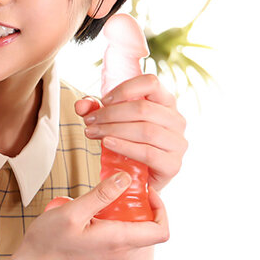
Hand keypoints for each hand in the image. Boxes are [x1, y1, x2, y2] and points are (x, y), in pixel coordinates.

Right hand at [1, 173, 168, 259]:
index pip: (160, 230)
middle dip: (137, 205)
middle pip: (146, 229)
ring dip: (121, 214)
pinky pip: (117, 240)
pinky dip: (111, 224)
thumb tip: (125, 178)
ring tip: (98, 201)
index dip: (161, 208)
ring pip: (130, 233)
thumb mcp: (72, 212)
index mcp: (118, 241)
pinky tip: (89, 216)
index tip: (145, 191)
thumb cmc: (47, 245)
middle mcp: (120, 254)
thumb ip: (102, 194)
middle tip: (117, 188)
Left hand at [76, 74, 187, 192]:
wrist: (137, 177)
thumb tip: (80, 106)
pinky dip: (125, 146)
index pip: (152, 82)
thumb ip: (95, 110)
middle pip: (144, 108)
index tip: (104, 100)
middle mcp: (177, 120)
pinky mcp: (173, 165)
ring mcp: (178, 143)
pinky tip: (107, 144)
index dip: (125, 88)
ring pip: (146, 130)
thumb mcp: (109, 122)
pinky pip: (148, 152)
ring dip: (114, 130)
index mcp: (166, 102)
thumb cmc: (127, 142)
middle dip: (110, 114)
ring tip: (93, 133)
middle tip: (89, 121)